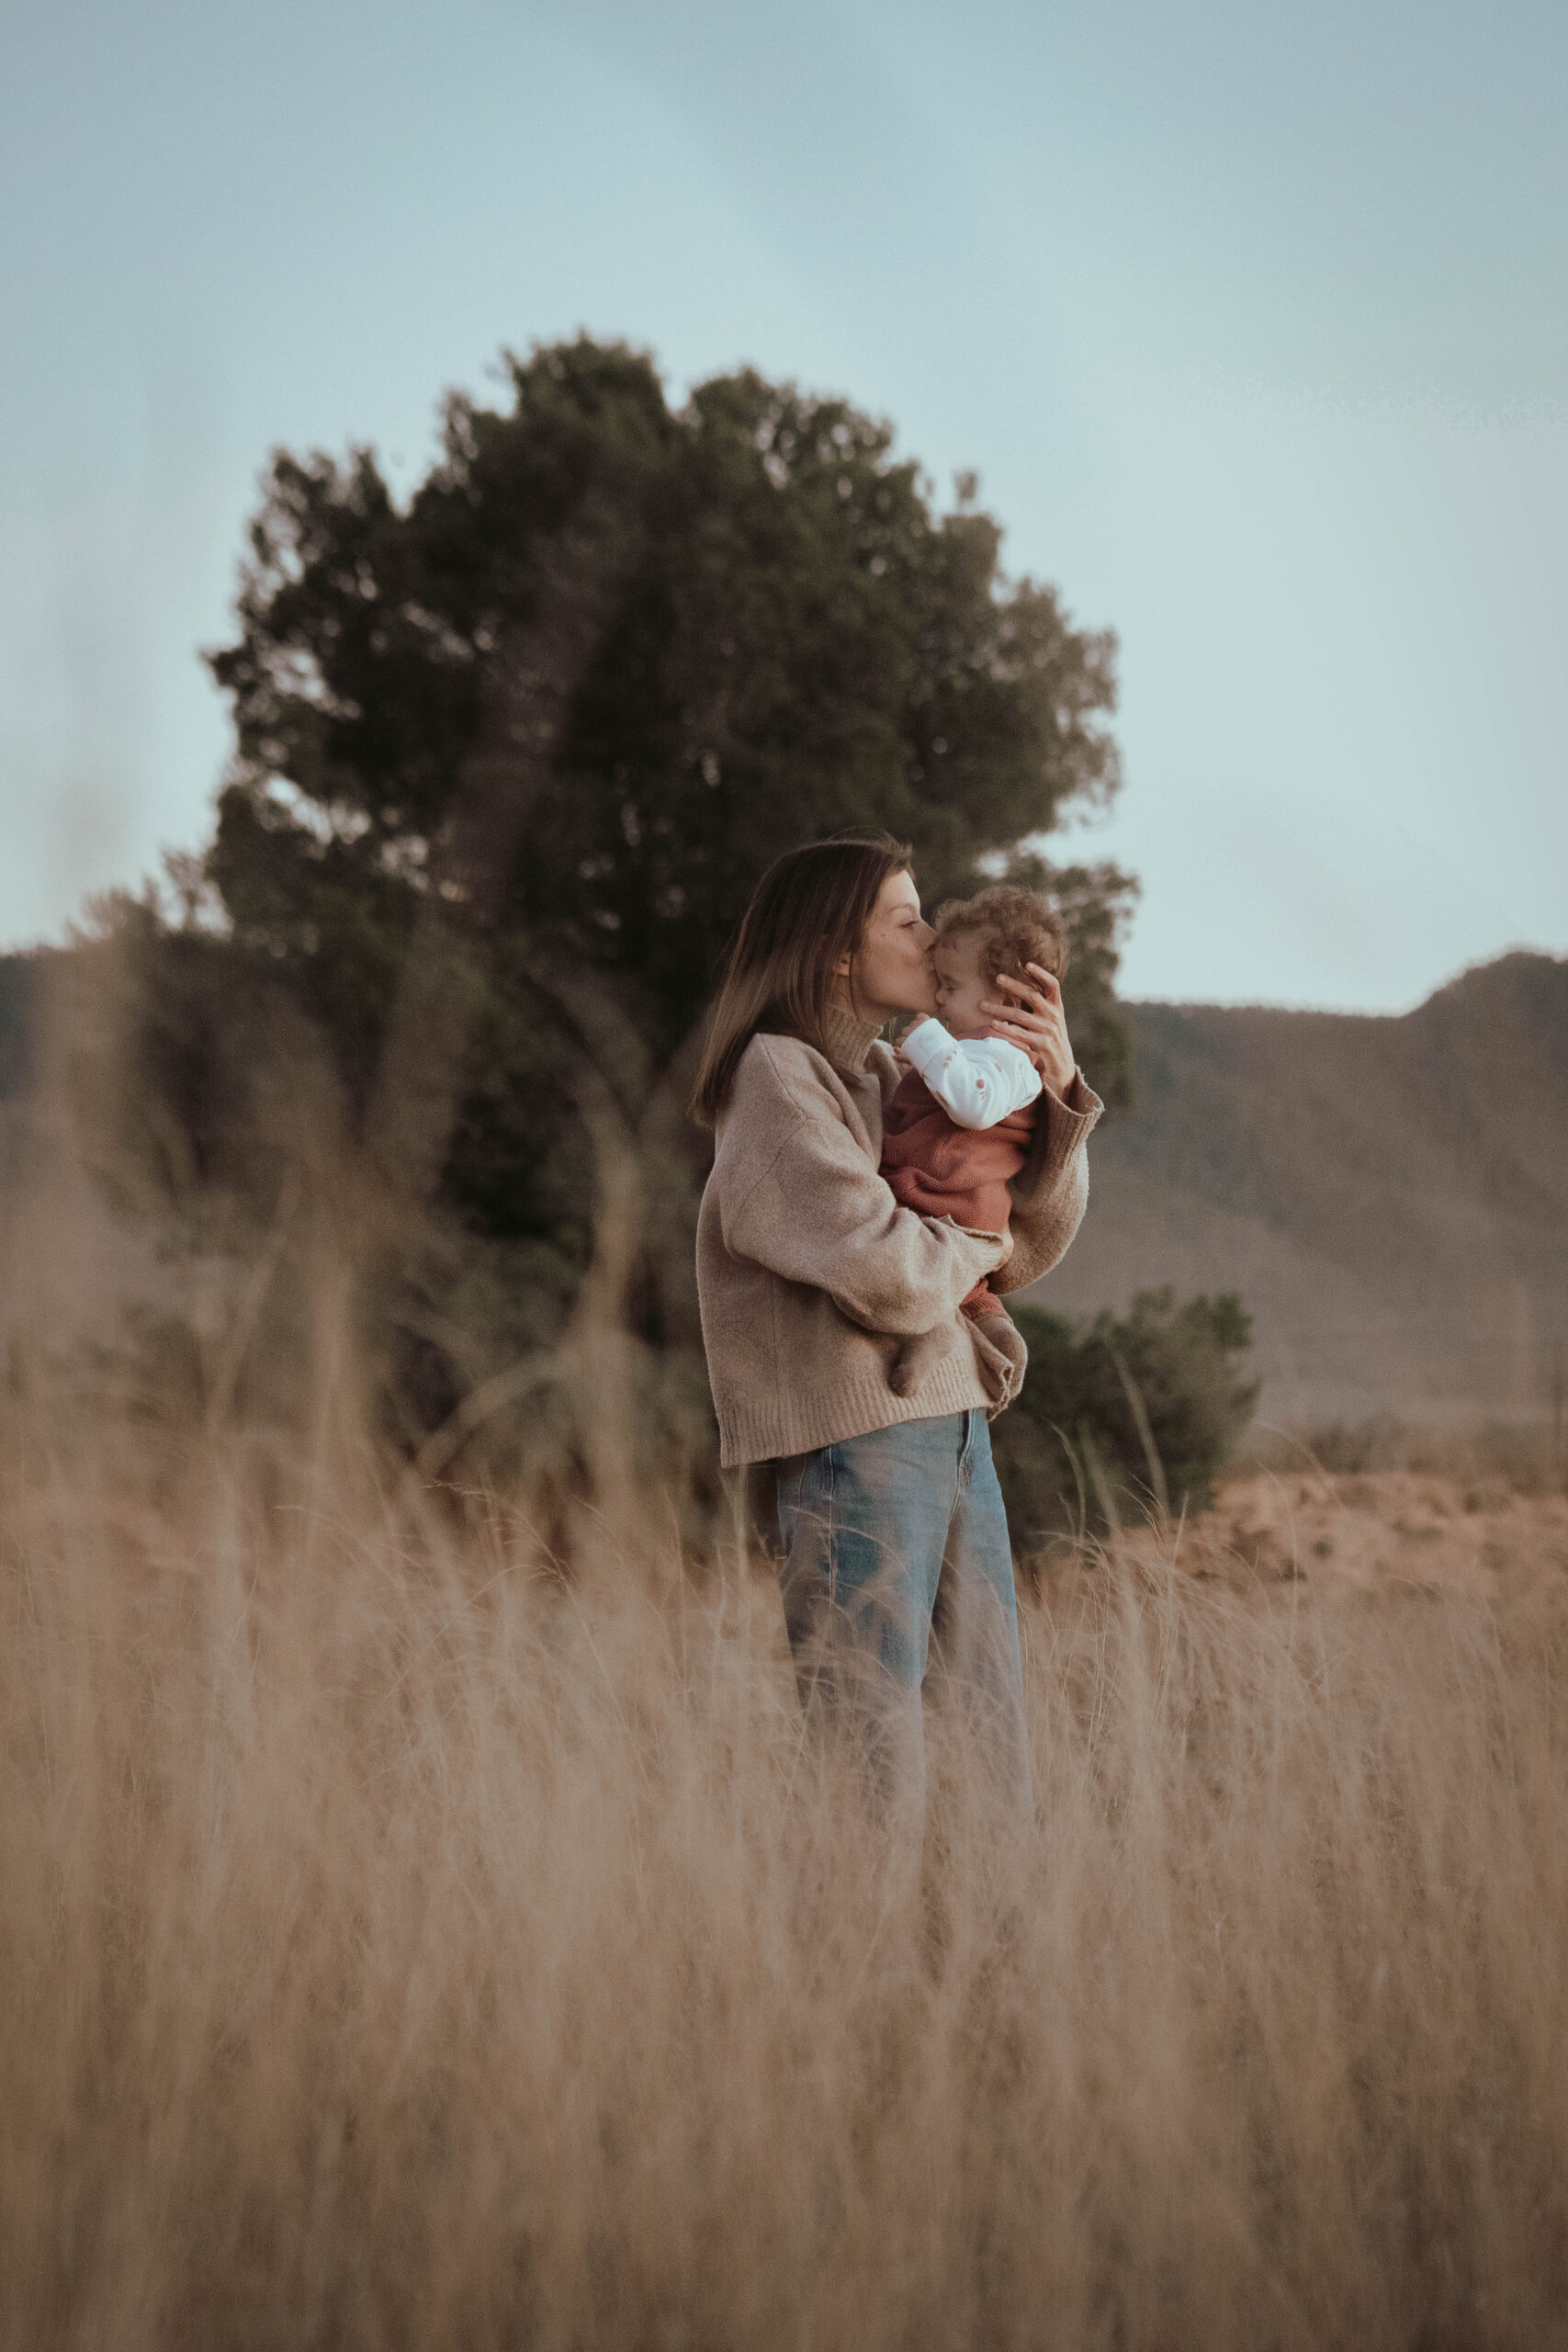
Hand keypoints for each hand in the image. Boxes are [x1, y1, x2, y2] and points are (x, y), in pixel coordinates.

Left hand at [979, 965, 1075, 1094]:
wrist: (1063, 1070)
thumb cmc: (1051, 1041)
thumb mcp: (1051, 1021)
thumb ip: (1040, 1006)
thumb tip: (1018, 989)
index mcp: (1056, 1008)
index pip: (1053, 985)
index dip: (1041, 974)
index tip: (1027, 964)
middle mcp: (1053, 1016)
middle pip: (1032, 996)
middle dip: (1014, 986)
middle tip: (997, 978)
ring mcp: (1048, 1031)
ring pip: (1020, 1016)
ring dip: (999, 1009)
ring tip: (982, 1004)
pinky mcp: (1041, 1045)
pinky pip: (1020, 1034)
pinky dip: (1005, 1029)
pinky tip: (992, 1024)